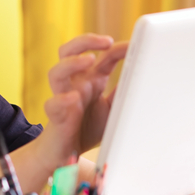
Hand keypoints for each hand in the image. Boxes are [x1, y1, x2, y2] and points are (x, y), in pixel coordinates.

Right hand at [42, 34, 127, 162]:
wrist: (68, 153)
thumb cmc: (88, 127)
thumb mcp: (114, 108)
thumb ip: (124, 92)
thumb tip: (142, 77)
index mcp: (90, 79)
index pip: (101, 56)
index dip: (117, 48)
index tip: (134, 45)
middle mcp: (75, 83)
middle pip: (70, 51)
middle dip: (86, 41)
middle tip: (106, 41)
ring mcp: (63, 97)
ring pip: (56, 72)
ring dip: (71, 62)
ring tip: (89, 59)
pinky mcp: (56, 116)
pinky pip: (52, 104)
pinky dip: (61, 100)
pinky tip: (73, 98)